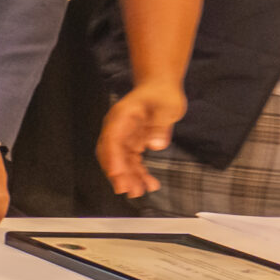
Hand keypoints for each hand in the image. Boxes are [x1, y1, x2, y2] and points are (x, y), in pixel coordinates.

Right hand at [97, 81, 186, 198]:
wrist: (160, 87)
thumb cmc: (162, 93)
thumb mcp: (167, 107)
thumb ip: (160, 126)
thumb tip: (155, 146)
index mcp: (121, 117)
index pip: (111, 140)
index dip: (112, 158)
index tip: (117, 174)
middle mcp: (117, 128)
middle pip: (111, 153)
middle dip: (118, 173)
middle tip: (127, 191)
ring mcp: (123, 137)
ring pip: (121, 160)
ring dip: (128, 177)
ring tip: (140, 192)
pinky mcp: (131, 143)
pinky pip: (131, 161)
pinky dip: (138, 173)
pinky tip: (149, 184)